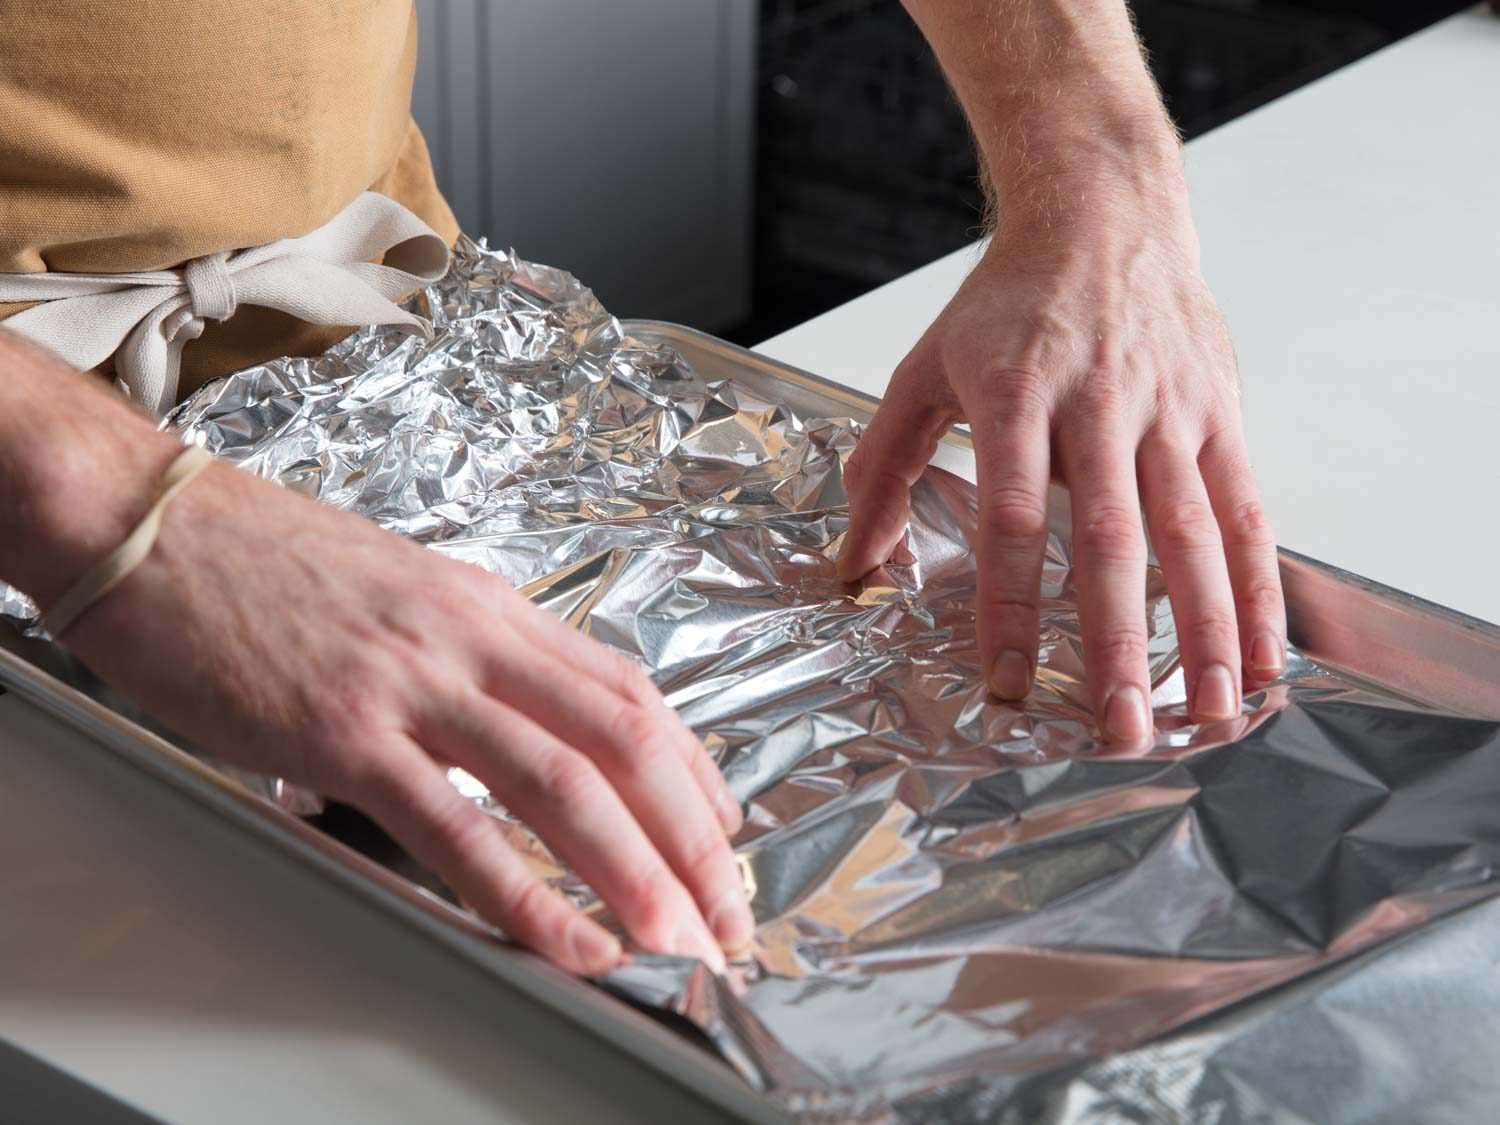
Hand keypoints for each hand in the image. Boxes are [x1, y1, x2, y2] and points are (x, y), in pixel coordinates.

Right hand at [56, 451, 752, 974]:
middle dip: (693, 839)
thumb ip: (475, 653)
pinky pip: (454, 827)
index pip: (632, 692)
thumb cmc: (270, 561)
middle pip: (626, 741)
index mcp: (493, 609)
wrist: (158, 525)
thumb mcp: (406, 590)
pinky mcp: (344, 732)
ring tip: (680, 939)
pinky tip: (564, 942)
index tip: (724, 830)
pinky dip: (520, 895)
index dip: (695, 771)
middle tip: (728, 913)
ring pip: (564, 783)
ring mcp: (415, 684)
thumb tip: (525, 720)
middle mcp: (475, 640)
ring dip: (635, 871)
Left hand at [838, 184, 1285, 742]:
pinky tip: (1264, 652)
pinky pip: (1246, 512)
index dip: (1011, 605)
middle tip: (1118, 730)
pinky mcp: (1220, 414)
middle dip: (1118, 644)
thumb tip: (855, 562)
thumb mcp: (926, 367)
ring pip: (1194, 534)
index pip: (1012, 517)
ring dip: (1206, 632)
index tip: (1009, 681)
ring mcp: (1170, 410)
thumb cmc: (1010, 301)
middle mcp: (1100, 404)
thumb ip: (884, 465)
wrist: (1104, 215)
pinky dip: (1259, 588)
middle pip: (1113, 540)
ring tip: (1210, 714)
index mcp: (1017, 393)